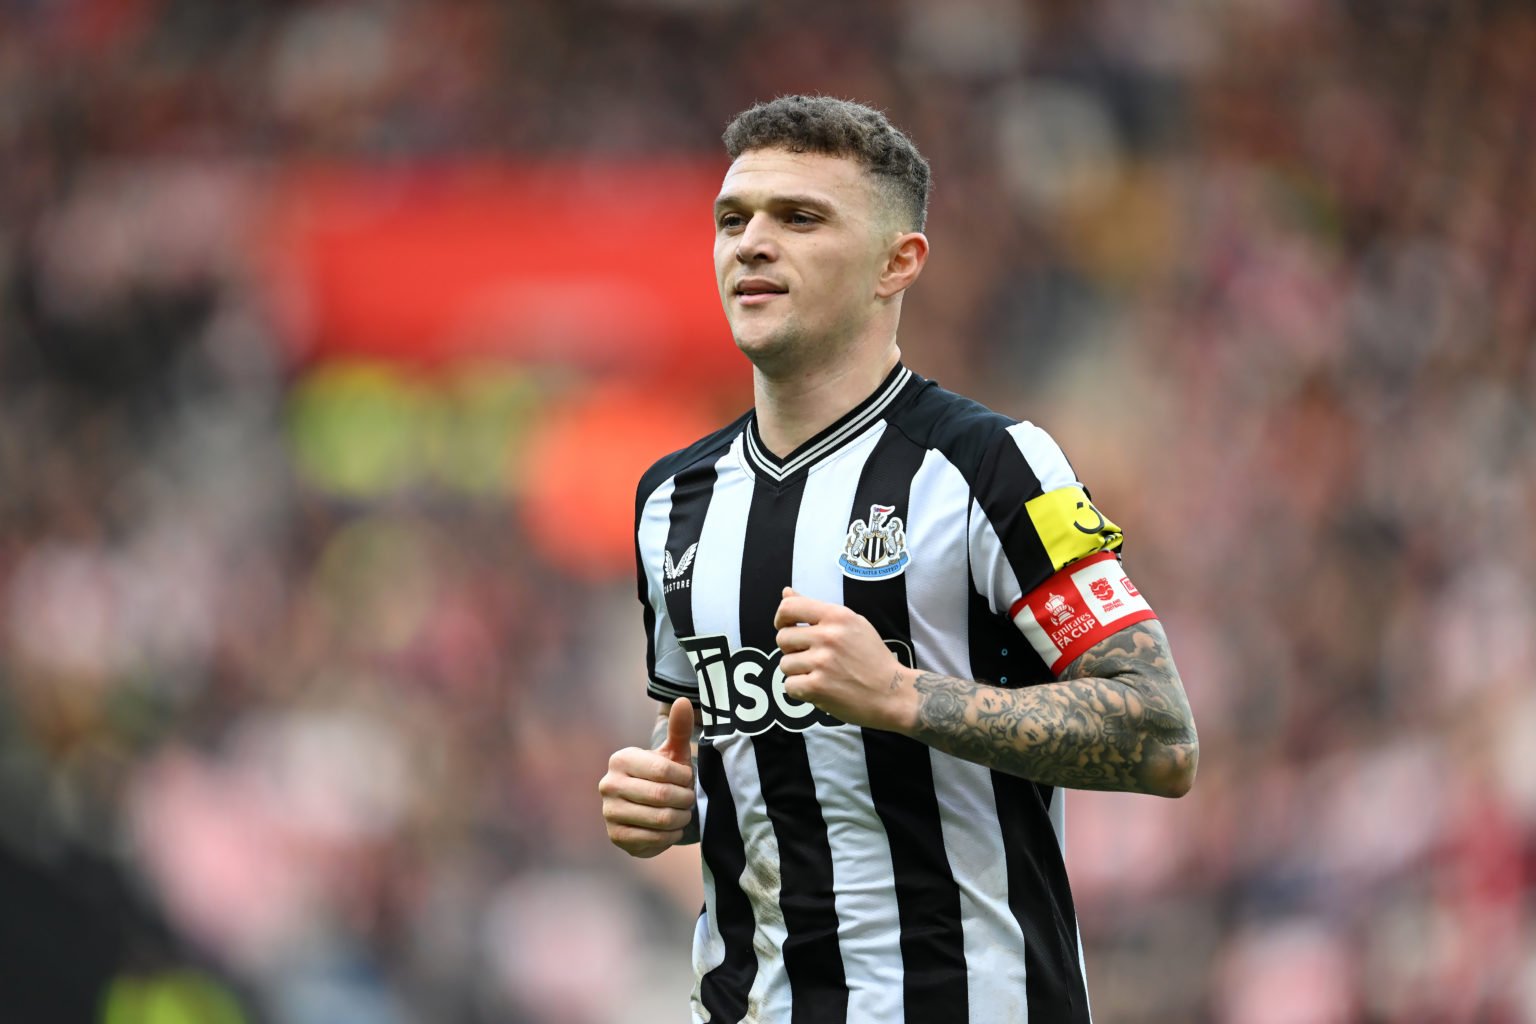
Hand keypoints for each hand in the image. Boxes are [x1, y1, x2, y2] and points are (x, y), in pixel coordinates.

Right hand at [599, 698, 696, 857]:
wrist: (648, 808)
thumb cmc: (664, 775)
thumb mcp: (673, 753)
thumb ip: (679, 728)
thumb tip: (682, 701)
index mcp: (621, 760)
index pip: (663, 770)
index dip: (685, 778)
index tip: (689, 780)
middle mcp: (609, 785)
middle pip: (662, 796)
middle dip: (685, 800)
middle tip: (690, 799)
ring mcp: (609, 812)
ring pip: (659, 818)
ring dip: (680, 818)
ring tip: (683, 813)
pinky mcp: (615, 836)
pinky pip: (652, 839)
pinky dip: (670, 836)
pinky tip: (672, 829)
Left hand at [773, 588, 917, 732]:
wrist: (894, 692)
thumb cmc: (872, 657)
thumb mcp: (852, 623)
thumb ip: (816, 609)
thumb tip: (786, 592)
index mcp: (837, 616)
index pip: (789, 608)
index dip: (781, 619)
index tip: (787, 628)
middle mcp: (828, 636)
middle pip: (782, 638)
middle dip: (792, 650)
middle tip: (813, 657)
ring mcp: (822, 662)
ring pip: (785, 664)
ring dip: (798, 672)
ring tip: (821, 674)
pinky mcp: (818, 687)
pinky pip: (789, 686)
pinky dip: (801, 690)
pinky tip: (819, 688)